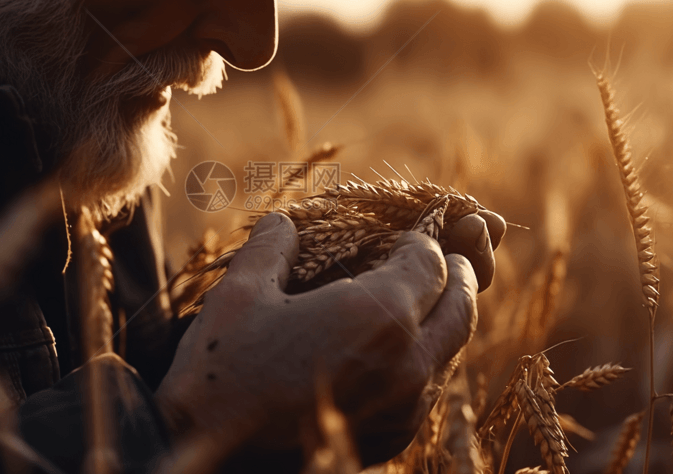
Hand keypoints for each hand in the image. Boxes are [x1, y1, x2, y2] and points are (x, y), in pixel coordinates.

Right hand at [155, 210, 504, 469]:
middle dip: (456, 275)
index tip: (407, 235)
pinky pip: (430, 387)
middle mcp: (409, 364)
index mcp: (380, 317)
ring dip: (444, 318)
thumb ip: (270, 246)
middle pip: (461, 305)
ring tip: (423, 300)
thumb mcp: (240, 293)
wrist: (211, 460)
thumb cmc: (222, 372)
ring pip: (451, 349)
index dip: (421, 241)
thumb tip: (283, 222)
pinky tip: (395, 348)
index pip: (430, 263)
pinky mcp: (394, 438)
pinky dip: (426, 357)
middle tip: (445, 259)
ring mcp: (406, 408)